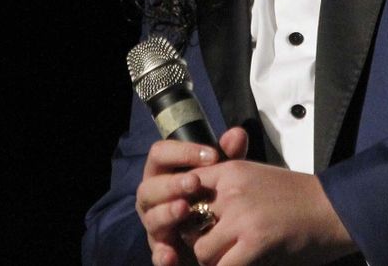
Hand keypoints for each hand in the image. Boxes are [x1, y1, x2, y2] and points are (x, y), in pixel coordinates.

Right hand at [135, 129, 249, 265]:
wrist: (216, 233)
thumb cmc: (213, 196)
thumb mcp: (224, 175)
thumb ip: (228, 156)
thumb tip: (237, 134)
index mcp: (163, 172)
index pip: (160, 153)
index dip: (182, 152)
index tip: (212, 155)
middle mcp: (153, 196)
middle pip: (150, 186)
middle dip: (172, 184)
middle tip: (195, 182)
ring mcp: (154, 224)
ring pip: (152, 217)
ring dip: (166, 213)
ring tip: (184, 209)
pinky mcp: (161, 250)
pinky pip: (157, 253)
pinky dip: (162, 255)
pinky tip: (172, 255)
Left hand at [186, 157, 355, 265]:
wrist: (335, 208)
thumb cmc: (299, 197)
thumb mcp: (257, 178)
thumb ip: (227, 189)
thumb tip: (199, 214)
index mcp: (230, 171)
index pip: (186, 190)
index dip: (184, 214)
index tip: (194, 228)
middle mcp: (230, 190)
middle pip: (188, 224)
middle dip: (197, 243)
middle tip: (213, 252)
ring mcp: (242, 216)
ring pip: (202, 250)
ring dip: (212, 261)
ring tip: (229, 261)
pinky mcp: (255, 241)